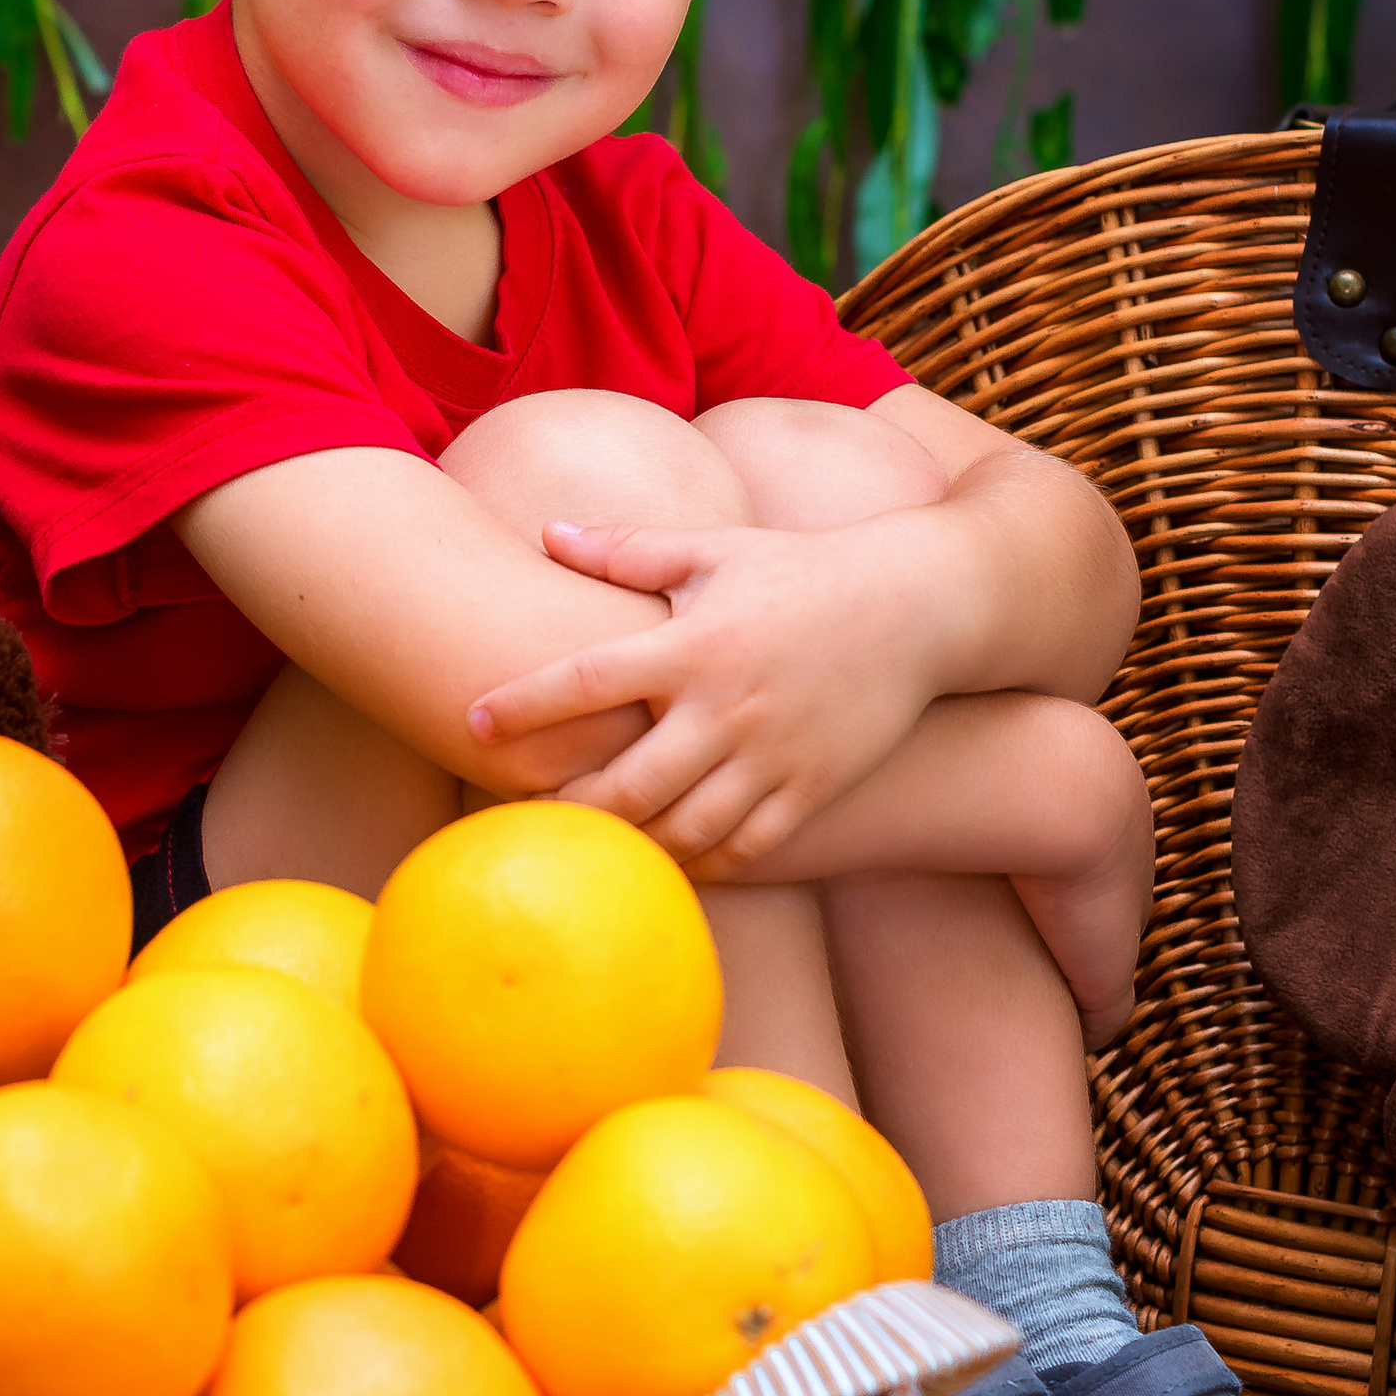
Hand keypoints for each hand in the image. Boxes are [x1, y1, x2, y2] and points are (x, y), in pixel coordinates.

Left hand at [465, 514, 948, 865]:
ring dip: (629, 849)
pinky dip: (699, 863)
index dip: (523, 705)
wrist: (923, 605)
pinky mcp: (813, 787)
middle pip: (627, 785)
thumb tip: (548, 533)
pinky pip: (745, 847)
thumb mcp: (717, 547)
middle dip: (567, 812)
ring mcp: (772, 756)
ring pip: (683, 830)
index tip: (472, 722)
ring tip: (589, 853)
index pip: (586, 680)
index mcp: (692, 643)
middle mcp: (727, 707)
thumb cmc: (804, 571)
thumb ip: (628, 548)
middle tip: (524, 823)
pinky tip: (666, 862)